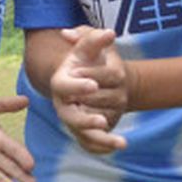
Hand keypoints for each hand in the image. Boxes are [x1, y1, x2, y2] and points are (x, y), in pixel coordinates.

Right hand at [50, 27, 127, 153]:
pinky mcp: (84, 133)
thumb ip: (95, 37)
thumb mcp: (90, 44)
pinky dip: (105, 147)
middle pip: (71, 117)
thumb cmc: (90, 59)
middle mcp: (65, 104)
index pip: (65, 86)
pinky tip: (120, 146)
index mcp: (61, 81)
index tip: (93, 84)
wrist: (94, 78)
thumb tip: (108, 34)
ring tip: (121, 141)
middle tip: (101, 120)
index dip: (77, 86)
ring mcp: (74, 120)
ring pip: (84, 134)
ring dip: (102, 137)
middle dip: (86, 120)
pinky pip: (92, 145)